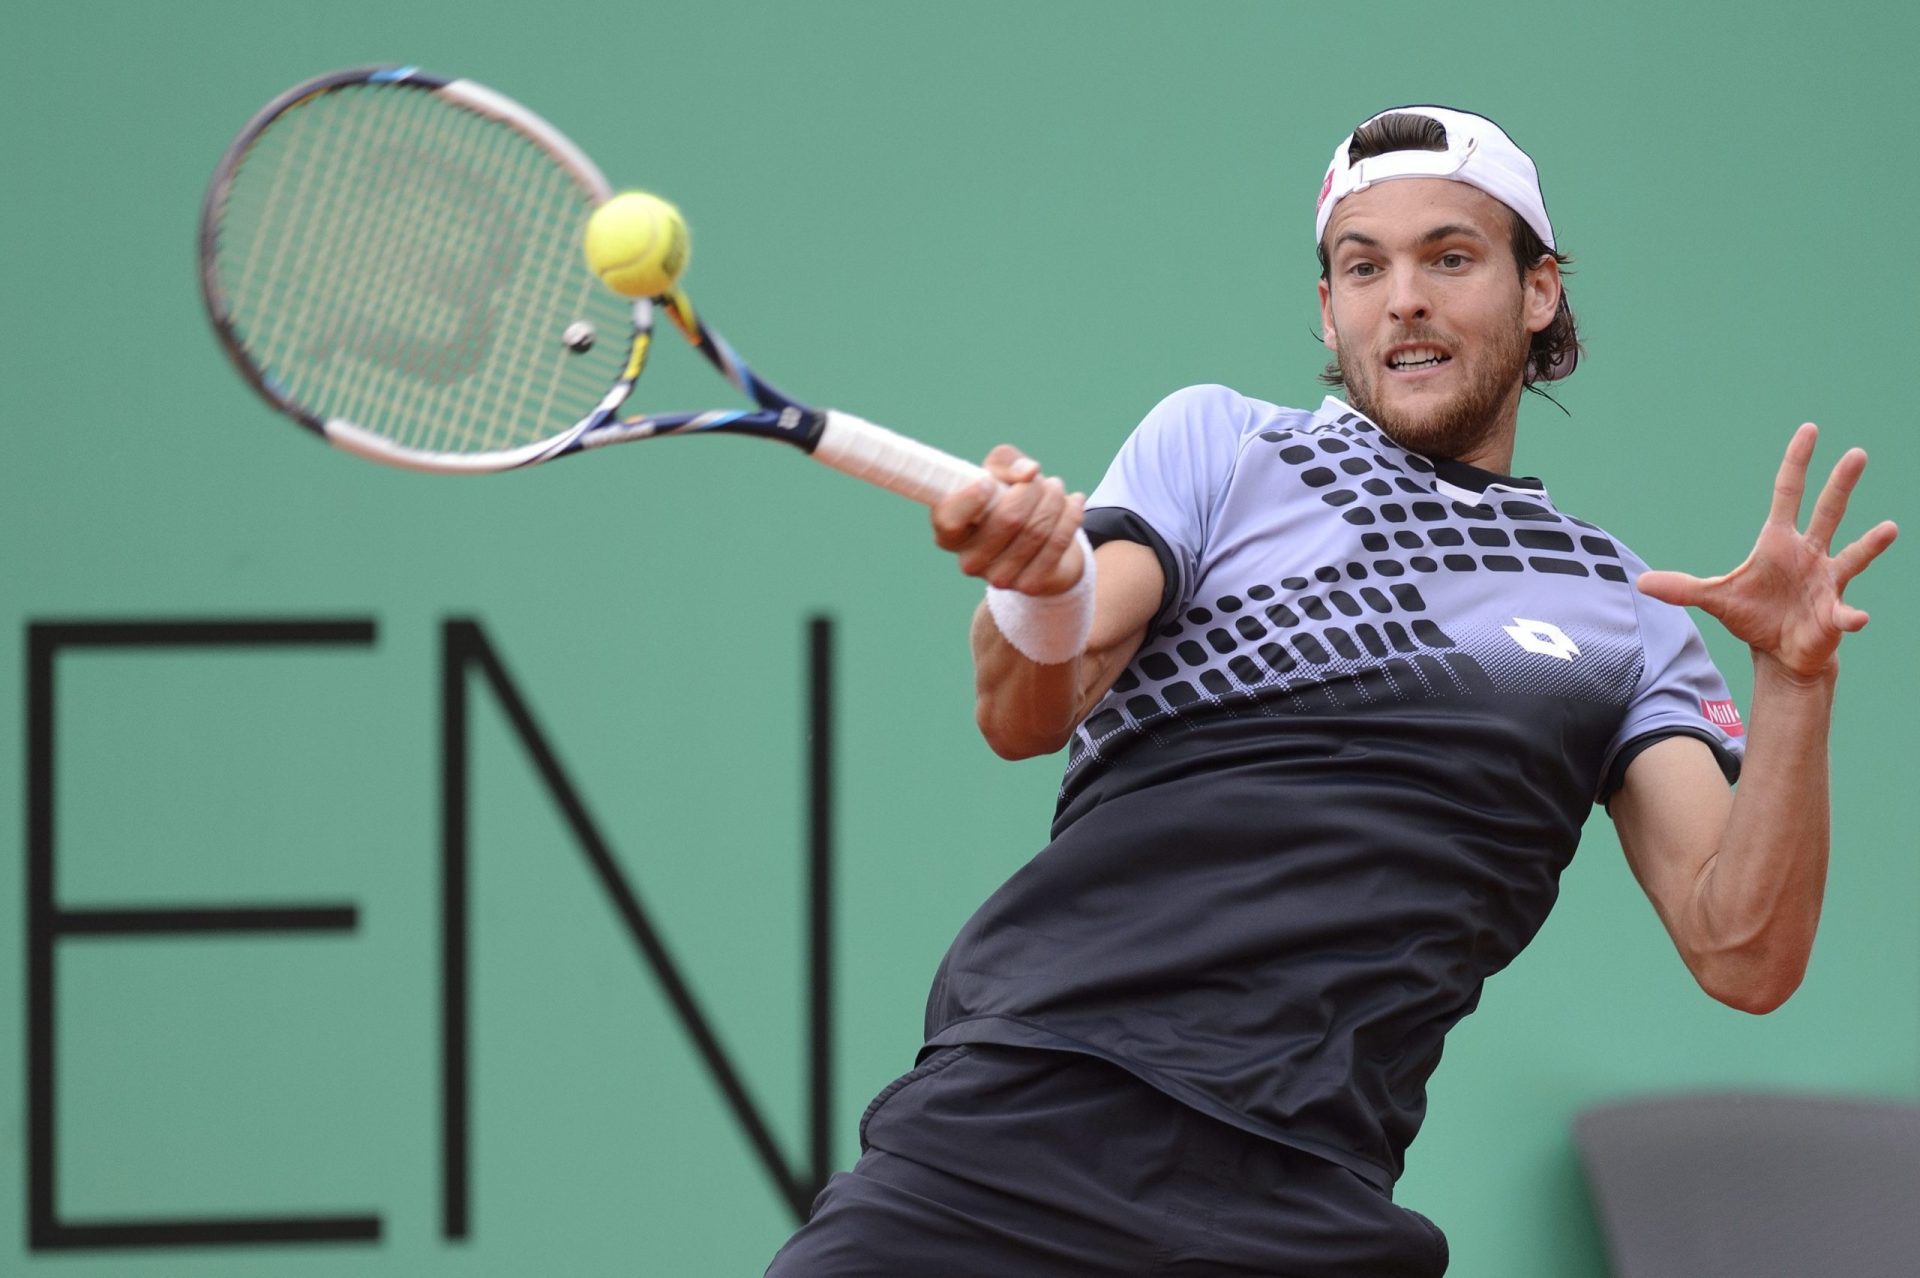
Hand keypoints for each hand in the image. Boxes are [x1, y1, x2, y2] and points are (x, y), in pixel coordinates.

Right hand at [931, 445, 1086, 595]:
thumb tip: (1028, 472)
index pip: (949, 520)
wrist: (1035, 542)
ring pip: (1037, 529)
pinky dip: (1071, 517)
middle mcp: (969, 561)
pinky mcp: (1029, 585)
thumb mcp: (998, 473)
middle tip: (1039, 479)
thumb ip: (1005, 462)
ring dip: (1054, 499)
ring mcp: (999, 578)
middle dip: (1032, 489)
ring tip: (1056, 488)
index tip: (988, 482)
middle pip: (1008, 518)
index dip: (970, 499)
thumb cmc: (1005, 500)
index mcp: (950, 534)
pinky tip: (1074, 502)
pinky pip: (1058, 543)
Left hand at [1637, 423, 1898, 680]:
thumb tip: (1641, 583)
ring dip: (1870, 544)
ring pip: (1852, 554)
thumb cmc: (1753, 616)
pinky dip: (1852, 616)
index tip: (1810, 430)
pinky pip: (1846, 612)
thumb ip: (1682, 588)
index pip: (1788, 493)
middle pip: (1827, 511)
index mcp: (1778, 542)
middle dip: (1840, 484)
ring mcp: (1826, 580)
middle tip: (1857, 453)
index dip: (1797, 462)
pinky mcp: (1834, 612)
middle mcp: (1808, 553)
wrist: (1779, 650)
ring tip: (1890, 528)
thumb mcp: (1714, 598)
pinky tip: (1857, 618)